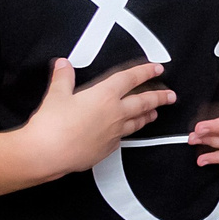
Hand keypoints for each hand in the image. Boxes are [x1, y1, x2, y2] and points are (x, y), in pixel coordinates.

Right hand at [29, 57, 176, 172]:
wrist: (48, 154)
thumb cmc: (52, 125)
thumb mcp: (56, 95)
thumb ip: (63, 77)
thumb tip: (64, 65)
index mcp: (104, 96)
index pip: (130, 79)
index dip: (145, 72)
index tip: (157, 69)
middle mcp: (114, 114)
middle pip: (143, 102)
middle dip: (159, 97)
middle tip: (171, 96)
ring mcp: (113, 133)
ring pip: (137, 122)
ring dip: (147, 116)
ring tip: (155, 114)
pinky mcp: (107, 148)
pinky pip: (123, 138)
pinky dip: (128, 132)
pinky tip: (127, 132)